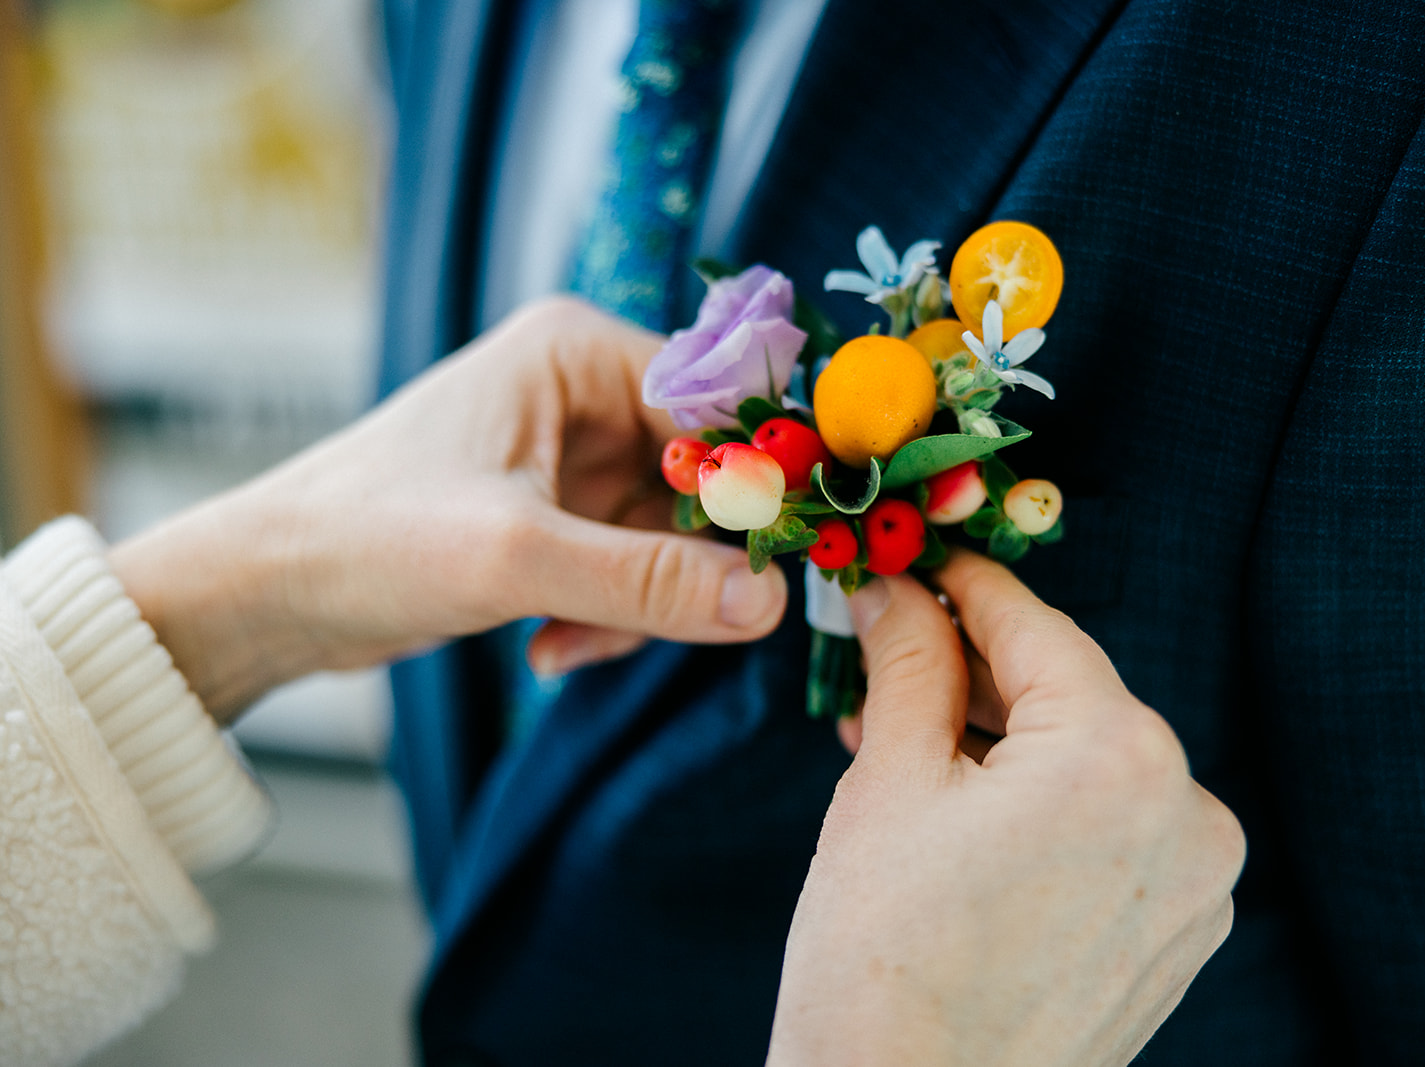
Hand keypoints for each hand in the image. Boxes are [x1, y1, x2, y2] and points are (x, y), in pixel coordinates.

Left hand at [108, 299, 786, 720]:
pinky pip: (627, 567)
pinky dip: (606, 614)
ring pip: (667, 537)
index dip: (751, 483)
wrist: (266, 593)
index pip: (717, 404)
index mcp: (577, 353)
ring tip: (565, 640)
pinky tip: (550, 646)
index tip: (773, 561)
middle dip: (678, 565)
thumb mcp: (516, 558)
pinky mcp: (555, 513)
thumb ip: (647, 581)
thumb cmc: (368, 540)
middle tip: (652, 623)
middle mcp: (583, 391)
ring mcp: (571, 455)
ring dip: (635, 603)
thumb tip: (771, 603)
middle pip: (701, 480)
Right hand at [768, 551, 1243, 1066]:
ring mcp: (1197, 883)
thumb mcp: (887, 783)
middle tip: (891, 652)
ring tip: (908, 739)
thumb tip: (896, 593)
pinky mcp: (1181, 934)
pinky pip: (1114, 829)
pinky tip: (967, 809)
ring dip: (1006, 741)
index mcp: (1119, 757)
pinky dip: (1046, 805)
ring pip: (1092, 763)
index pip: (1037, 630)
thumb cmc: (884, 967)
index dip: (968, 587)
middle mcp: (1187, 812)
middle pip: (1070, 696)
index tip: (926, 563)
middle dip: (976, 672)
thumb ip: (908, 663)